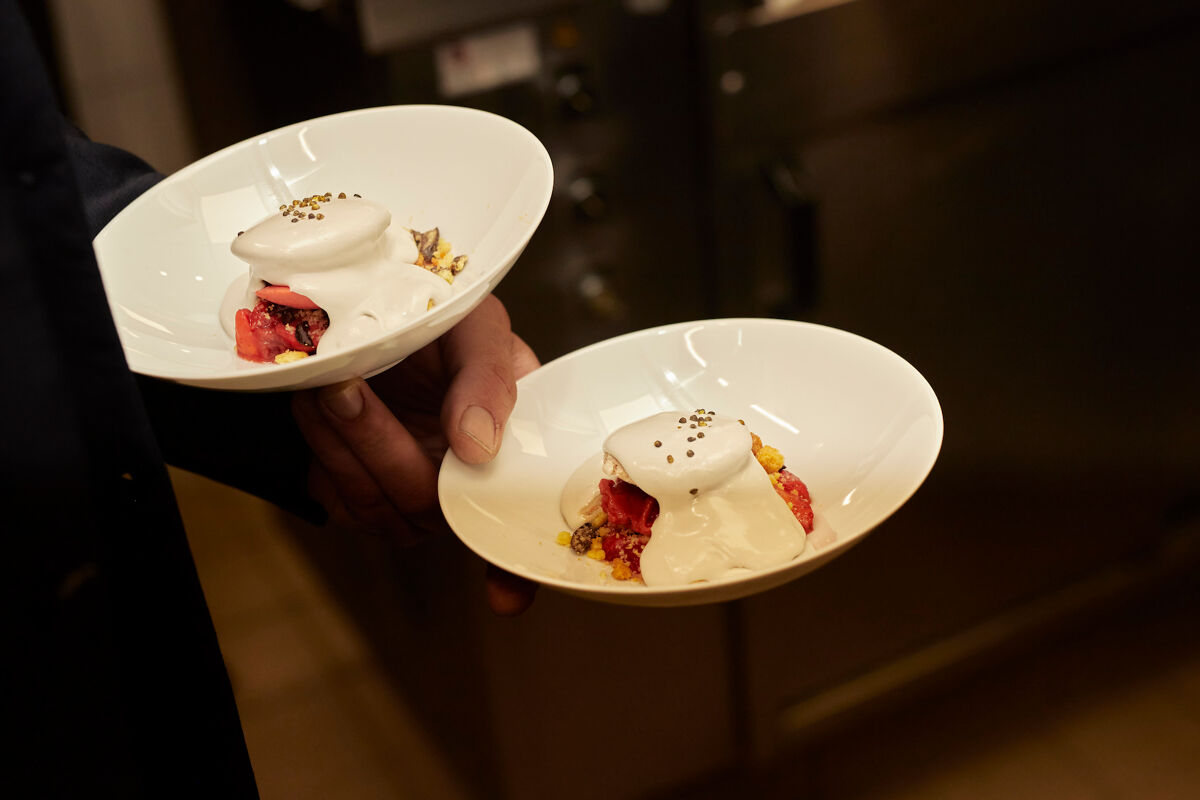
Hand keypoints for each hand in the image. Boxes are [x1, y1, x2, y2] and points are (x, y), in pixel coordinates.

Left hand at [290, 295, 539, 614]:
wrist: (365, 302)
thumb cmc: (437, 311)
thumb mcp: (477, 326)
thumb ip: (489, 380)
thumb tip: (476, 448)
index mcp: (511, 448)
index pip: (524, 524)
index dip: (517, 569)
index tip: (505, 597)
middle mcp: (462, 482)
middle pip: (426, 506)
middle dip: (378, 445)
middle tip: (348, 386)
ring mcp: (408, 491)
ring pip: (375, 504)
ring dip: (341, 443)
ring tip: (327, 383)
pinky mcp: (358, 490)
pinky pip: (336, 498)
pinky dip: (320, 453)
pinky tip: (318, 408)